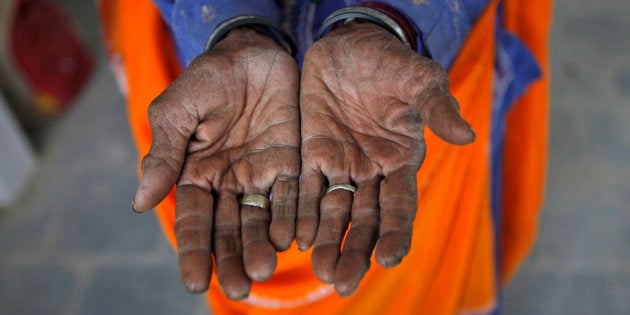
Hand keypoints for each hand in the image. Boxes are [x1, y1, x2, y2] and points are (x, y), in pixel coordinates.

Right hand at [131, 27, 299, 298]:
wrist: (251, 53)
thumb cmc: (206, 79)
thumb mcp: (177, 112)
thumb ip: (165, 155)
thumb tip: (140, 203)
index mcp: (196, 175)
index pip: (194, 221)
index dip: (194, 251)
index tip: (194, 282)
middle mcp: (228, 183)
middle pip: (229, 229)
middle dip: (231, 259)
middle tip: (237, 288)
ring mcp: (261, 175)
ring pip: (262, 219)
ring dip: (262, 245)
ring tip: (262, 269)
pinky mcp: (292, 163)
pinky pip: (294, 195)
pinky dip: (294, 217)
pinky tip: (292, 239)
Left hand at [297, 22, 474, 296]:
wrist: (349, 46)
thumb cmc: (390, 61)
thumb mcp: (418, 77)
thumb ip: (437, 106)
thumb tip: (466, 137)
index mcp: (400, 160)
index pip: (400, 204)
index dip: (396, 231)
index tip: (389, 257)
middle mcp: (370, 172)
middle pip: (365, 220)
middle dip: (357, 251)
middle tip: (344, 282)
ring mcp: (340, 165)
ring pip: (333, 212)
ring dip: (327, 241)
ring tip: (321, 271)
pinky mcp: (311, 155)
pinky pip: (303, 189)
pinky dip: (299, 213)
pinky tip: (294, 238)